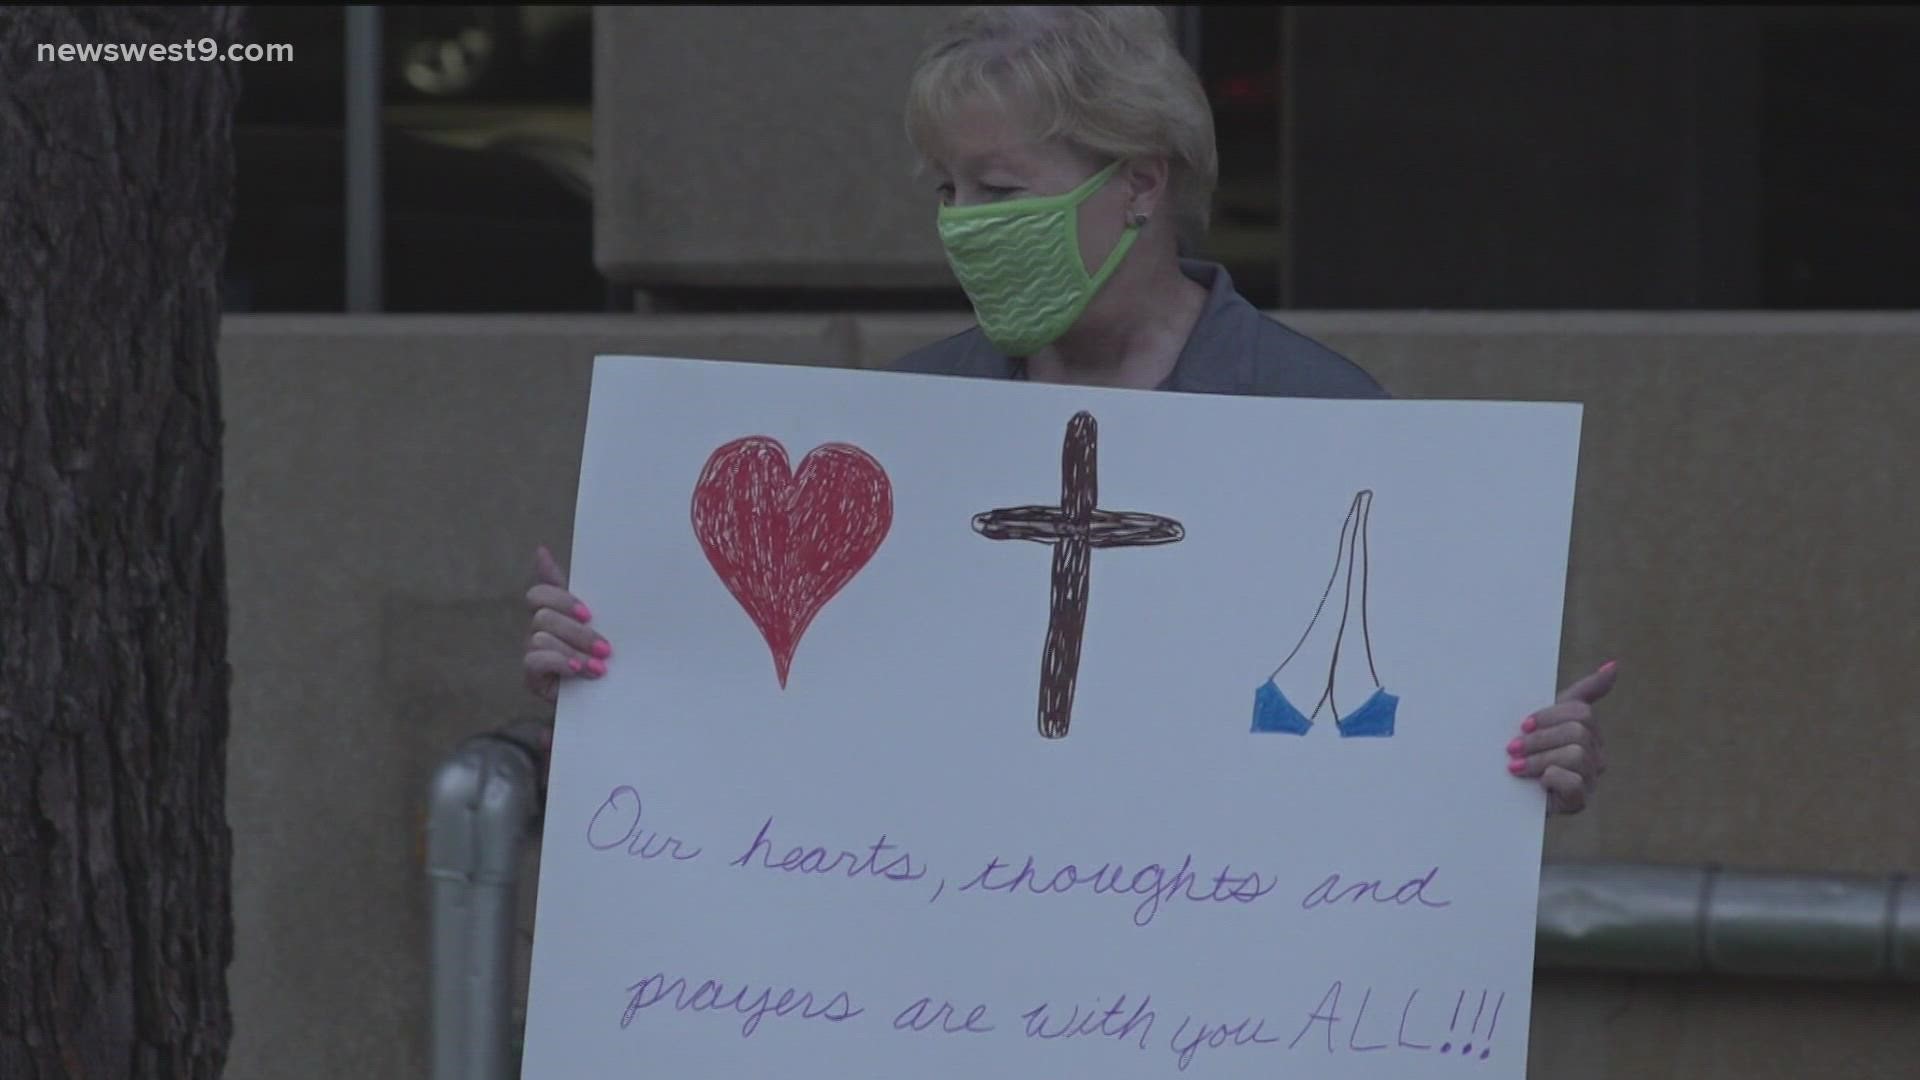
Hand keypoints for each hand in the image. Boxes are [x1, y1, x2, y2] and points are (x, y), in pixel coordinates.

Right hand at [522, 545, 612, 703]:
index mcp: (552, 611)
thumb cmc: (599, 651)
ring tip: (599, 667)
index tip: (589, 613)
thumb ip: (575, 587)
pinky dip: (559, 663)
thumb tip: (541, 550)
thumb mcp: (597, 619)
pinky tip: (579, 671)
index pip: (540, 593)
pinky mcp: (532, 677)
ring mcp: (532, 653)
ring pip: (540, 638)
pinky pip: (534, 661)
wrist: (606, 694)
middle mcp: (537, 630)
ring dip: (574, 652)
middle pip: (543, 616)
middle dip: (578, 632)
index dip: (561, 599)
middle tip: (605, 647)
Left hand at [1506, 660, 1614, 814]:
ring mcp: (1589, 779)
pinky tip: (1537, 783)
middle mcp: (1595, 755)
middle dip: (1539, 740)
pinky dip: (1551, 779)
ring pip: (1576, 755)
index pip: (1580, 712)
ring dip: (1538, 760)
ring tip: (1516, 767)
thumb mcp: (1546, 716)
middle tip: (1512, 748)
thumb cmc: (1527, 749)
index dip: (1549, 716)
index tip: (1523, 725)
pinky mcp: (1578, 802)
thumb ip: (1581, 692)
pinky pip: (1574, 783)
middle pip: (1578, 732)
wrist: (1506, 791)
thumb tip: (1614, 665)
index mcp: (1588, 731)